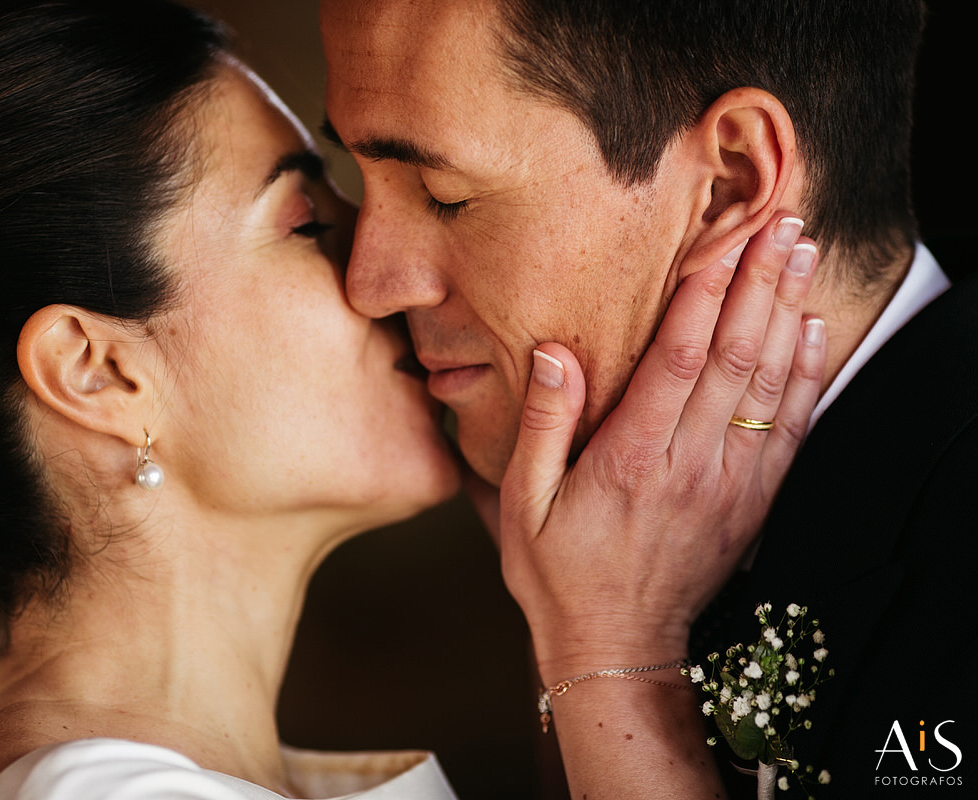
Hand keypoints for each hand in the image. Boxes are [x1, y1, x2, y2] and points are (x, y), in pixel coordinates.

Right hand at [496, 213, 826, 680]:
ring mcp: (729, 482)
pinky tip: (812, 332)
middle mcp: (690, 463)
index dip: (705, 293)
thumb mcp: (523, 504)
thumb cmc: (560, 573)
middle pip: (738, 357)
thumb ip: (542, 425)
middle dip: (761, 283)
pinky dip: (807, 377)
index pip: (679, 358)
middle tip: (782, 224)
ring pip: (772, 384)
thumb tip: (556, 353)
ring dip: (790, 313)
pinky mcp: (751, 501)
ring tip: (803, 256)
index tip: (724, 238)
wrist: (617, 646)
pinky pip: (791, 429)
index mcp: (632, 458)